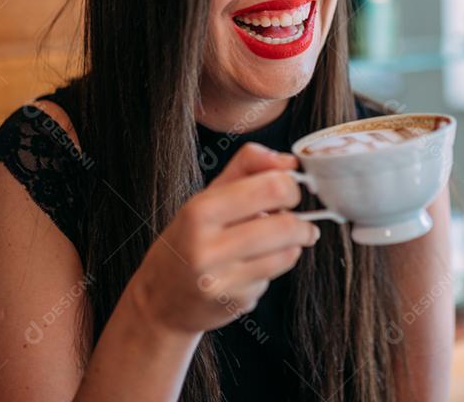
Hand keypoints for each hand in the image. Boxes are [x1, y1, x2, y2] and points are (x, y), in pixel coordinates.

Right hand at [132, 142, 319, 335]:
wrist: (161, 299)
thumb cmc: (186, 241)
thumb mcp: (206, 196)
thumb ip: (247, 167)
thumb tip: (289, 162)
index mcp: (200, 211)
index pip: (271, 188)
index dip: (290, 186)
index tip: (288, 190)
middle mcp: (208, 247)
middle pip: (286, 224)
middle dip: (302, 220)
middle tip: (297, 219)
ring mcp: (223, 279)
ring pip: (288, 251)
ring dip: (294, 243)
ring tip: (282, 240)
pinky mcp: (236, 301)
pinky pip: (276, 275)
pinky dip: (276, 264)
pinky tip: (257, 263)